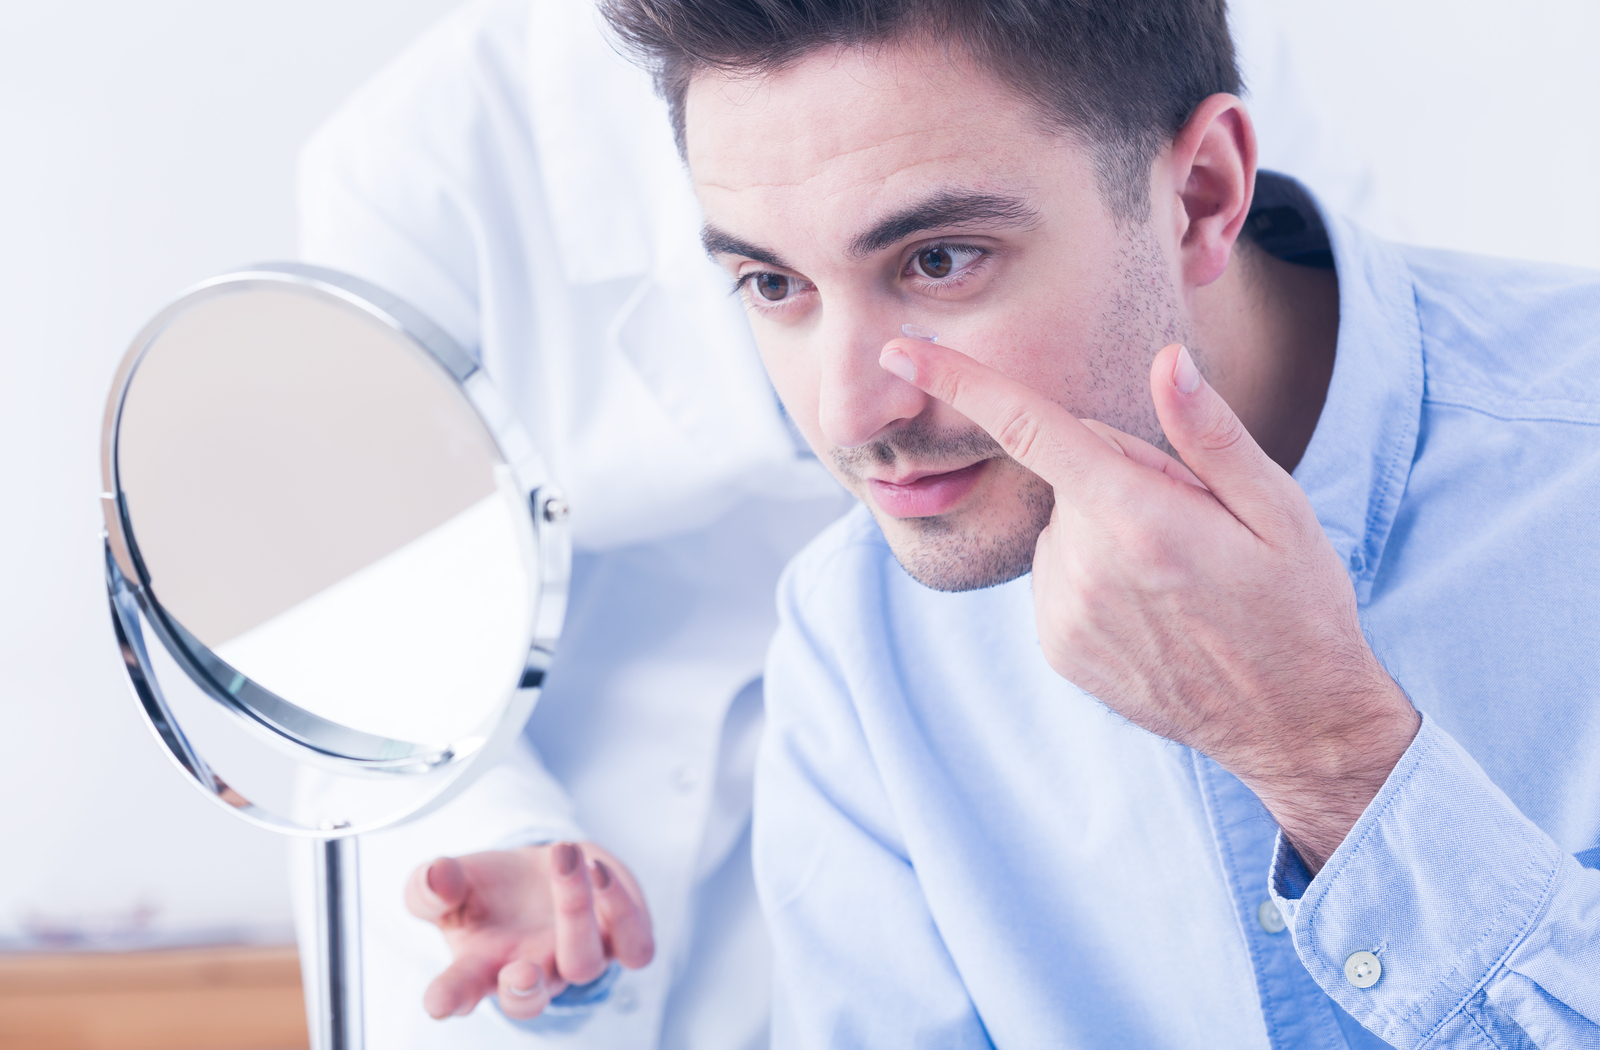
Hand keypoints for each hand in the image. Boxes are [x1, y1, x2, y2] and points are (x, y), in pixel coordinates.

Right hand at [404, 841, 653, 1020]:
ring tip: (562, 855)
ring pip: (584, 964)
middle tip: (518, 970)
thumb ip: (431, 886)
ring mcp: (578, 960)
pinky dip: (622, 911)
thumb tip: (436, 878)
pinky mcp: (622, 942)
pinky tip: (598, 870)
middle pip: (528, 1002)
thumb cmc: (494, 888)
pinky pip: (635, 947)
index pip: (460, 990)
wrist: (552, 866)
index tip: (438, 1003)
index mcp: (482, 966)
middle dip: (524, 992)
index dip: (449, 999)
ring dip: (574, 910)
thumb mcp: (452, 880)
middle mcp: (532, 971)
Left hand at [879, 338, 1419, 869]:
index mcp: (1136, 519)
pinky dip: (1092, 574)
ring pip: (1063, 526)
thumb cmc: (1297, 604)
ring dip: (1105, 529)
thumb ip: (1209, 433)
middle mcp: (1082, 566)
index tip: (897, 353)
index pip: (1029, 429)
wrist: (1293, 724)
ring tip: (1176, 575)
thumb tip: (1165, 359)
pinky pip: (1057, 574)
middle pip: (1071, 473)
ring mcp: (1062, 613)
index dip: (959, 384)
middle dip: (1118, 476)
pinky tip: (1151, 606)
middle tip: (1190, 526)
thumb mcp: (1279, 508)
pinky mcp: (1055, 646)